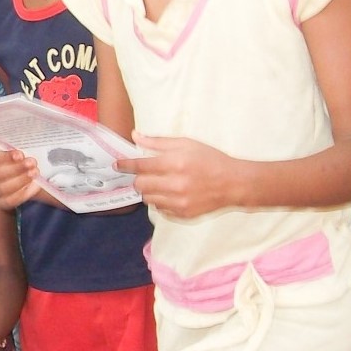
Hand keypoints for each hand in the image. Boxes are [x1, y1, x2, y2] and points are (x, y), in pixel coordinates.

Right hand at [0, 145, 45, 209]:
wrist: (17, 174)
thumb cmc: (16, 157)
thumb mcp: (14, 148)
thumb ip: (17, 145)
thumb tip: (29, 141)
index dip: (5, 156)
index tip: (20, 154)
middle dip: (16, 168)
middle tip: (32, 163)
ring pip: (2, 188)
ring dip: (21, 181)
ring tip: (34, 173)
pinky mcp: (0, 202)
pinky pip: (10, 201)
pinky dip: (23, 194)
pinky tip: (34, 186)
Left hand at [117, 134, 240, 219]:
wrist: (233, 183)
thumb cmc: (210, 159)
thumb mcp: (186, 143)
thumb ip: (158, 142)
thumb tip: (136, 136)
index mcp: (175, 164)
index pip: (140, 166)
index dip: (125, 165)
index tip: (117, 164)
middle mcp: (175, 185)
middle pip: (140, 184)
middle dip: (138, 178)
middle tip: (144, 174)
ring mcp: (179, 202)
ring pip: (148, 199)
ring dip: (148, 190)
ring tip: (159, 183)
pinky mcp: (183, 214)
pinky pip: (160, 209)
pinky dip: (160, 201)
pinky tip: (170, 193)